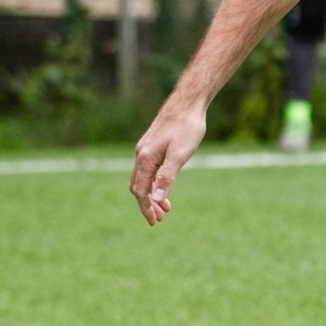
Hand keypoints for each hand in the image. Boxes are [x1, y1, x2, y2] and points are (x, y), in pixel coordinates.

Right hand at [130, 102, 207, 225]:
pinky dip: (154, 182)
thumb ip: (167, 177)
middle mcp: (141, 154)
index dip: (147, 208)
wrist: (188, 103)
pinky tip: (164, 185)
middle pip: (138, 186)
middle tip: (160, 218)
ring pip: (142, 178)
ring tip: (165, 206)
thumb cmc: (186, 128)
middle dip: (147, 204)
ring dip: (151, 194)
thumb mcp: (180, 155)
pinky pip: (147, 169)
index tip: (155, 222)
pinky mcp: (152, 145)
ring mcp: (145, 149)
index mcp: (145, 159)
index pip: (141, 191)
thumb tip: (155, 199)